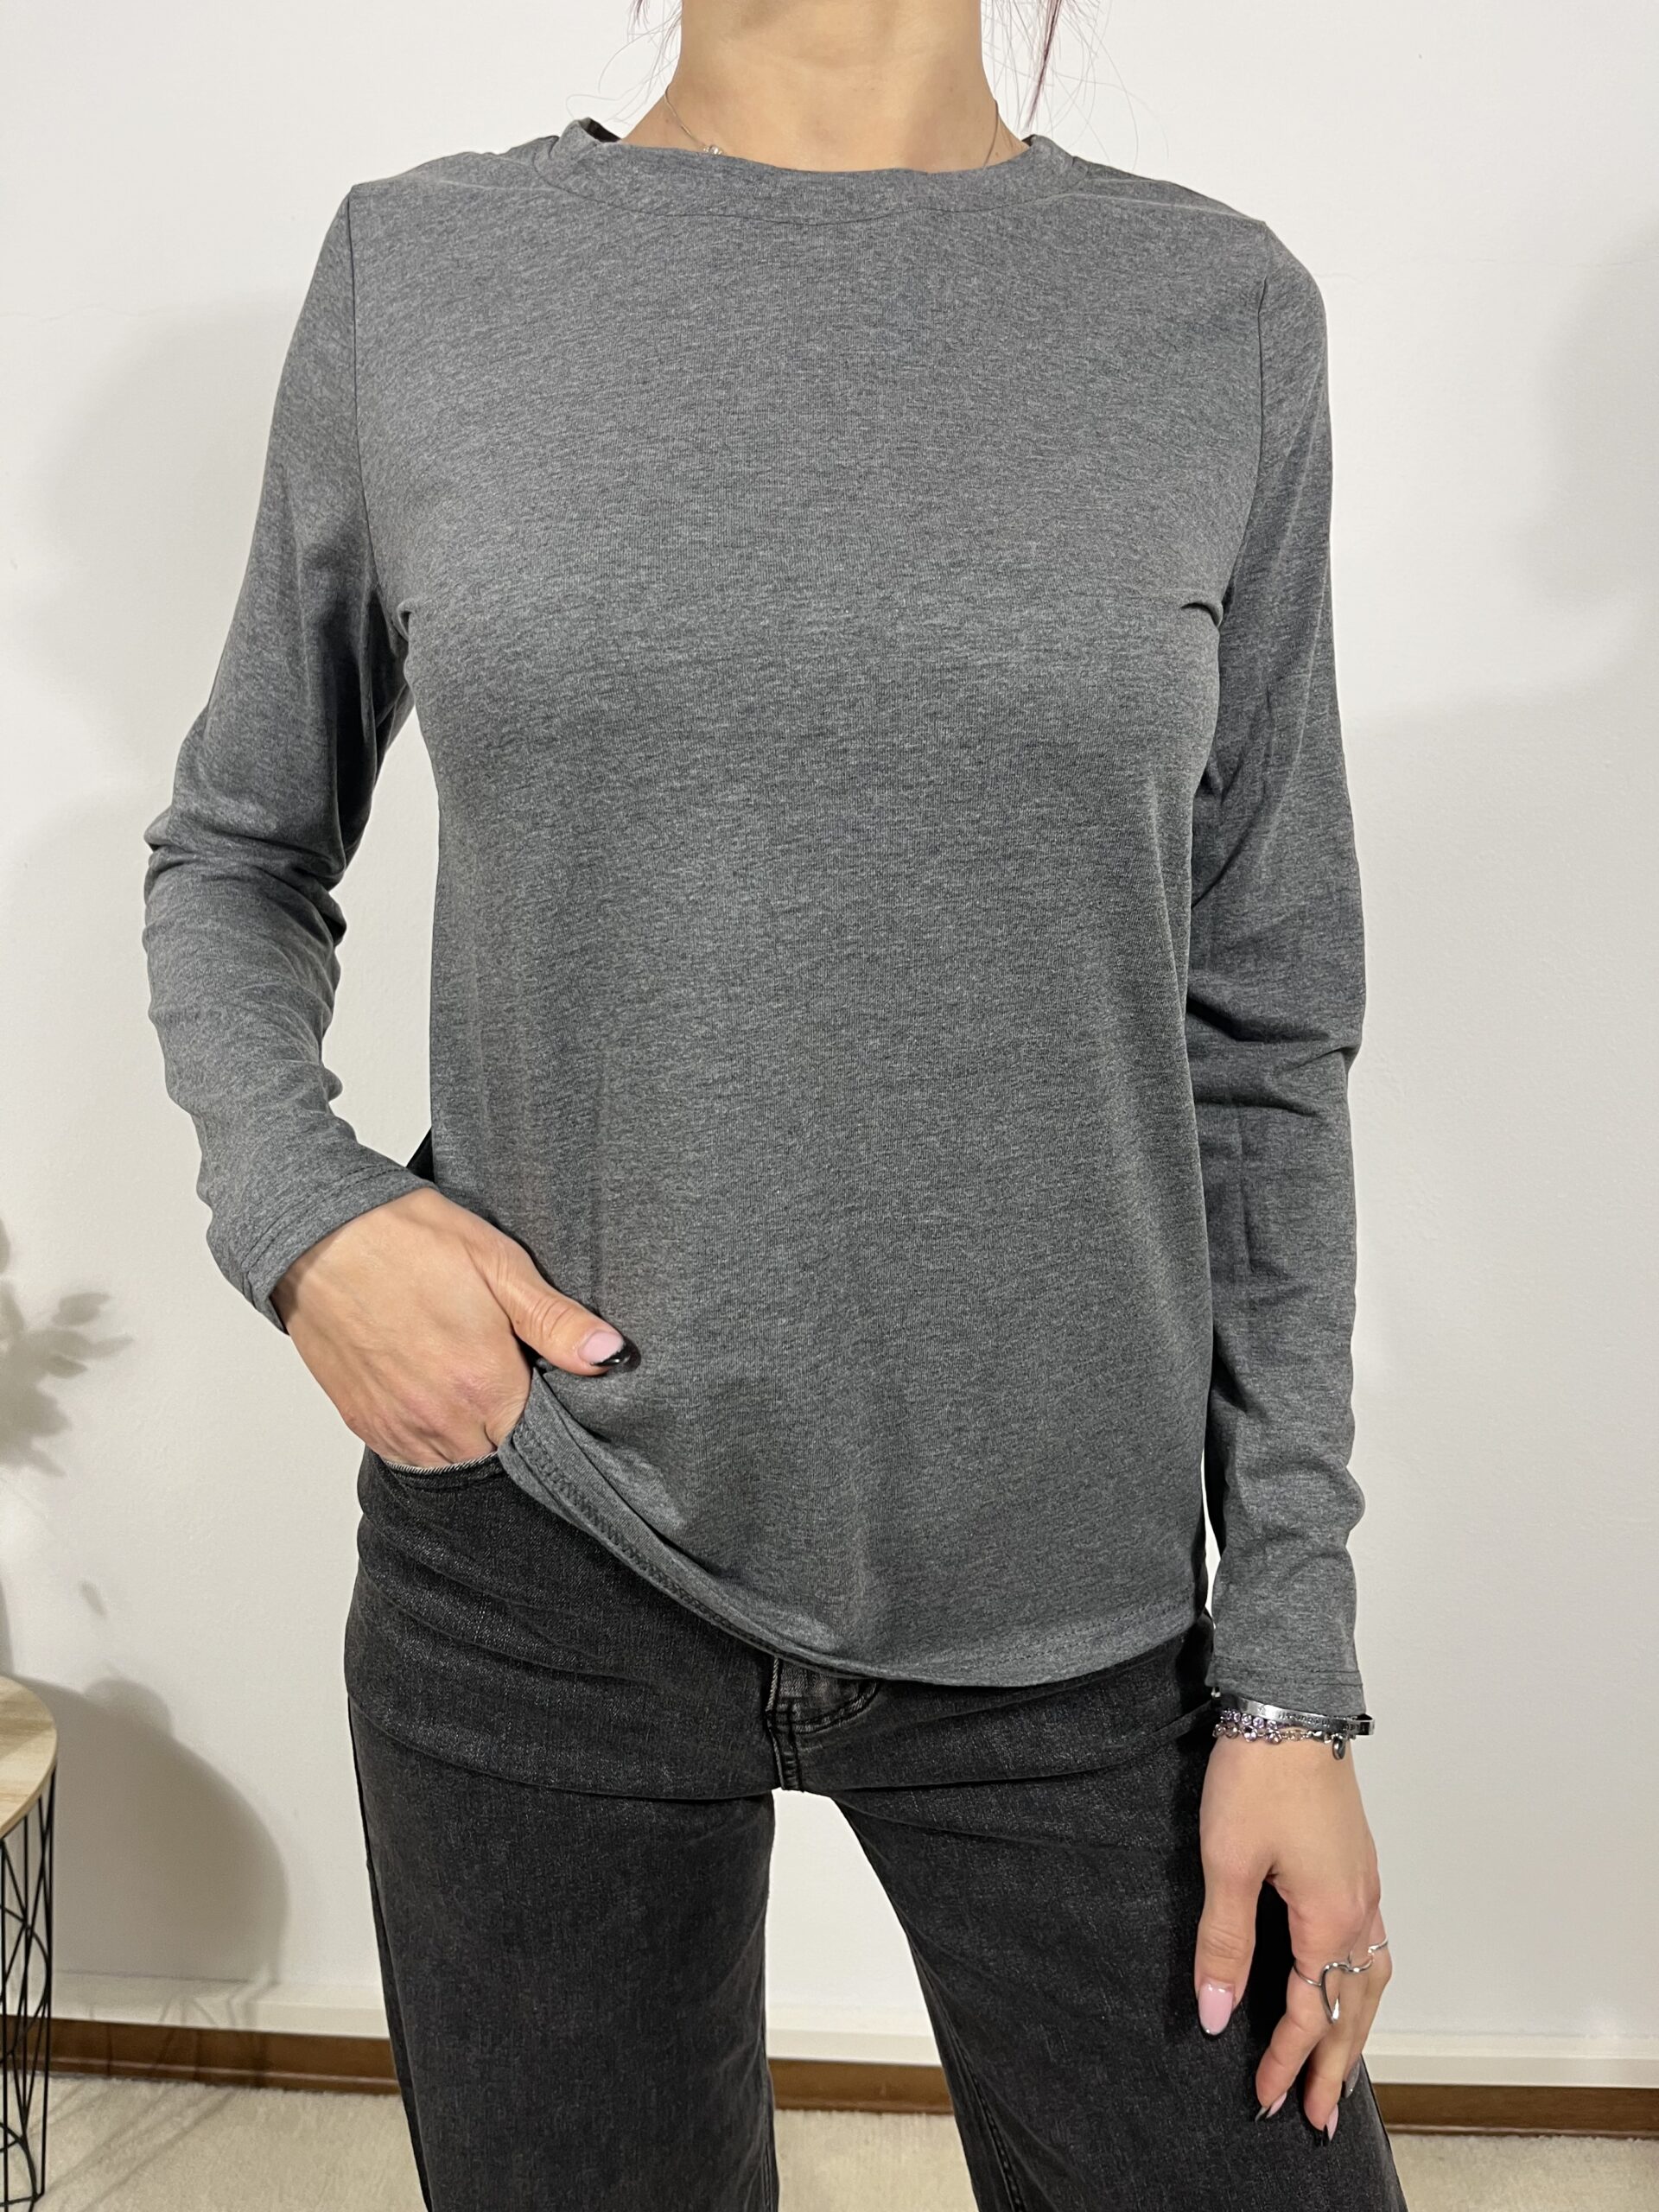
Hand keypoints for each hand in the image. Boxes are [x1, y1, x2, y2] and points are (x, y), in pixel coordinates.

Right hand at [270, 1185, 636, 1469]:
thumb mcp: (498, 1264)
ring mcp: (397, 1427)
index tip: (557, 1392)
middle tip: (520, 1385)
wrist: (316, 1233)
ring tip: (480, 1389)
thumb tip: (609, 1356)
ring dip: (475, 1438)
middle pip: (500, 1456)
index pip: (542, 1440)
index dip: (556, 1419)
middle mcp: (440, 1420)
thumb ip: (555, 1321)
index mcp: (483, 1384)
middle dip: (517, 1432)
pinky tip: (441, 1396)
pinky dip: (434, 1438)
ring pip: (457, 1462)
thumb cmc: (407, 1238)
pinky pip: (412, 1456)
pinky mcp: (363, 1422)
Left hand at [1193, 1732, 1389, 2138]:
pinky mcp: (1356, 1862)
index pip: (1310, 2013)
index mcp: (1328, 1917)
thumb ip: (1224, 1942)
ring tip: (1342, 2067)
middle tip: (1319, 2118)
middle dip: (1335, 2067)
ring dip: (1358, 2027)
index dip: (1284, 2063)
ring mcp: (1364, 1884)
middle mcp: (1359, 1908)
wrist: (1292, 1704)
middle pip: (1355, 2009)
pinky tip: (1349, 1982)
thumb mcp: (1226, 1861)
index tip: (1265, 2103)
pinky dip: (1363, 1982)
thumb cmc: (1259, 1776)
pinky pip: (1372, 1944)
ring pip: (1371, 1977)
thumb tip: (1218, 2012)